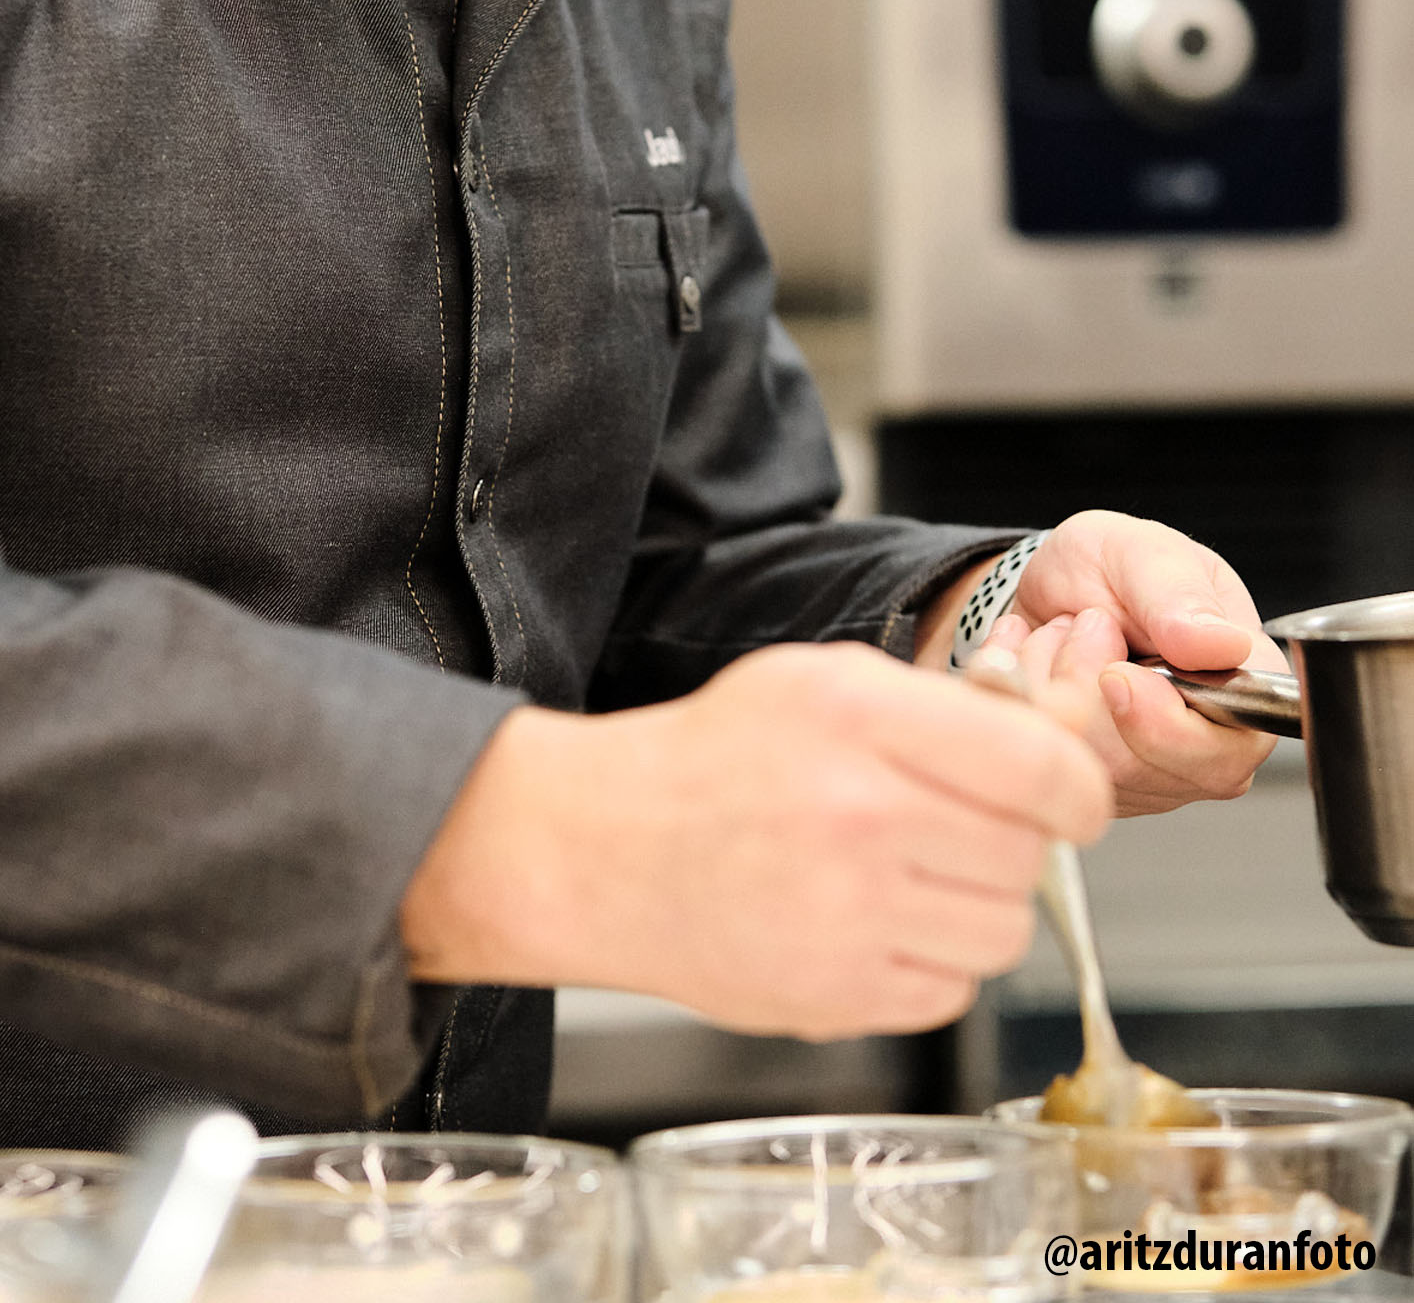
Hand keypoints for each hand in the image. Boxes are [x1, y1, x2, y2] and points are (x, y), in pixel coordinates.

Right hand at [401, 642, 1110, 1037]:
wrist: (601, 850)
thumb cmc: (712, 759)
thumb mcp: (819, 681)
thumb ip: (939, 704)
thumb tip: (1055, 741)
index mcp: (860, 716)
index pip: (1042, 767)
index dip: (1077, 789)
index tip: (1069, 799)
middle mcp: (860, 814)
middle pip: (1029, 856)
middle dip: (1010, 842)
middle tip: (954, 830)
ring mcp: (848, 916)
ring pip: (1002, 931)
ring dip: (975, 906)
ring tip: (908, 878)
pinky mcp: (836, 997)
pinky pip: (950, 992)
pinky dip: (930, 965)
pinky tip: (872, 925)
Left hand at [990, 510, 1282, 815]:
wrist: (1045, 587)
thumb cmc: (1107, 567)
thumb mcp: (1140, 551)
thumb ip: (1180, 596)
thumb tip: (1225, 646)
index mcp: (1242, 684)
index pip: (1231, 749)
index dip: (1166, 726)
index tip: (1115, 676)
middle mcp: (1204, 743)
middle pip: (1146, 769)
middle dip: (1086, 690)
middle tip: (1081, 624)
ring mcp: (1146, 773)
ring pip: (1084, 767)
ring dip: (1048, 681)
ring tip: (1059, 631)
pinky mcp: (1088, 782)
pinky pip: (1038, 759)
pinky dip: (1018, 693)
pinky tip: (1025, 655)